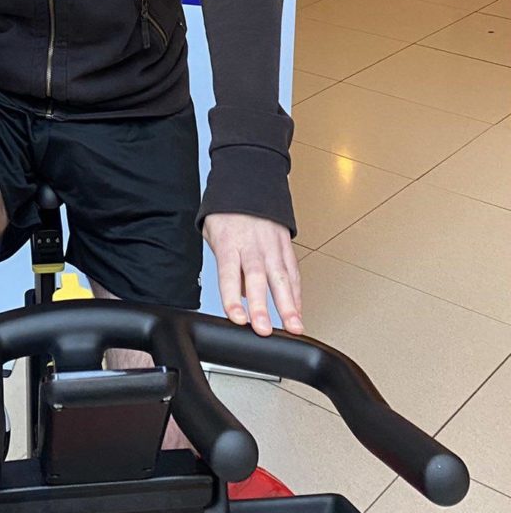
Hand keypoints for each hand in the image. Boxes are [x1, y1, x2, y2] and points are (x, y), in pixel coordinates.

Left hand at [203, 213, 302, 335]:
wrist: (249, 182)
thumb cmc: (227, 213)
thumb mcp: (213, 233)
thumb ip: (225, 264)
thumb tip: (239, 294)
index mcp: (229, 242)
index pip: (229, 274)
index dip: (232, 298)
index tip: (238, 317)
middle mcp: (252, 245)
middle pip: (257, 278)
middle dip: (262, 306)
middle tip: (264, 329)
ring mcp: (272, 245)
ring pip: (281, 277)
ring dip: (288, 305)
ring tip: (293, 327)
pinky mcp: (286, 245)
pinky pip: (293, 272)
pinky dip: (297, 293)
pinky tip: (298, 311)